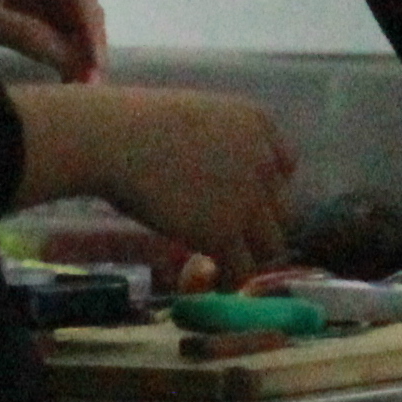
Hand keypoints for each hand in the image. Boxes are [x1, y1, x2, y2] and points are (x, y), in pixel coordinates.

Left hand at [0, 0, 108, 79]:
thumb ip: (26, 35)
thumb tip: (73, 61)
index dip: (92, 31)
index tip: (96, 68)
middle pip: (78, 4)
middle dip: (88, 42)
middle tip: (90, 83)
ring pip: (68, 16)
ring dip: (77, 48)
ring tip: (80, 84)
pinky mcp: (17, 2)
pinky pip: (50, 24)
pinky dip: (60, 48)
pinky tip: (63, 73)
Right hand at [16, 83, 299, 280]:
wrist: (116, 139)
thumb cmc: (135, 124)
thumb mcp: (196, 122)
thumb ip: (218, 149)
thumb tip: (213, 184)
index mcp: (257, 124)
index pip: (285, 166)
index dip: (264, 189)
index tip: (241, 202)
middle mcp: (263, 161)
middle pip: (284, 209)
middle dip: (259, 227)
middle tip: (229, 240)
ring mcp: (249, 198)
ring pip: (271, 245)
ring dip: (248, 258)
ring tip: (220, 266)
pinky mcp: (226, 232)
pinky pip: (242, 270)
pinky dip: (227, 280)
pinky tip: (204, 278)